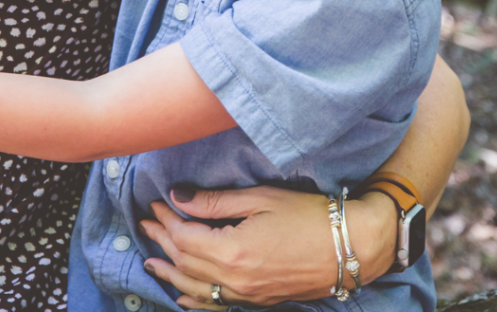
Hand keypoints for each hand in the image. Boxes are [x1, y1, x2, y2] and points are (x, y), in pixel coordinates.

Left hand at [138, 185, 389, 308]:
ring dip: (171, 272)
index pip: (184, 237)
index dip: (165, 219)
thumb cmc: (308, 215)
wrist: (352, 248)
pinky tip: (182, 295)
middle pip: (186, 262)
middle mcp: (236, 279)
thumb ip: (214, 201)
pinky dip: (195, 298)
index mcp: (233, 251)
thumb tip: (177, 196)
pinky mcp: (259, 300)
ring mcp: (247, 295)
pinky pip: (217, 304)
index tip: (154, 203)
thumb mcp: (259, 198)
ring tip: (150, 259)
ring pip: (197, 287)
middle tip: (145, 223)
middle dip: (162, 241)